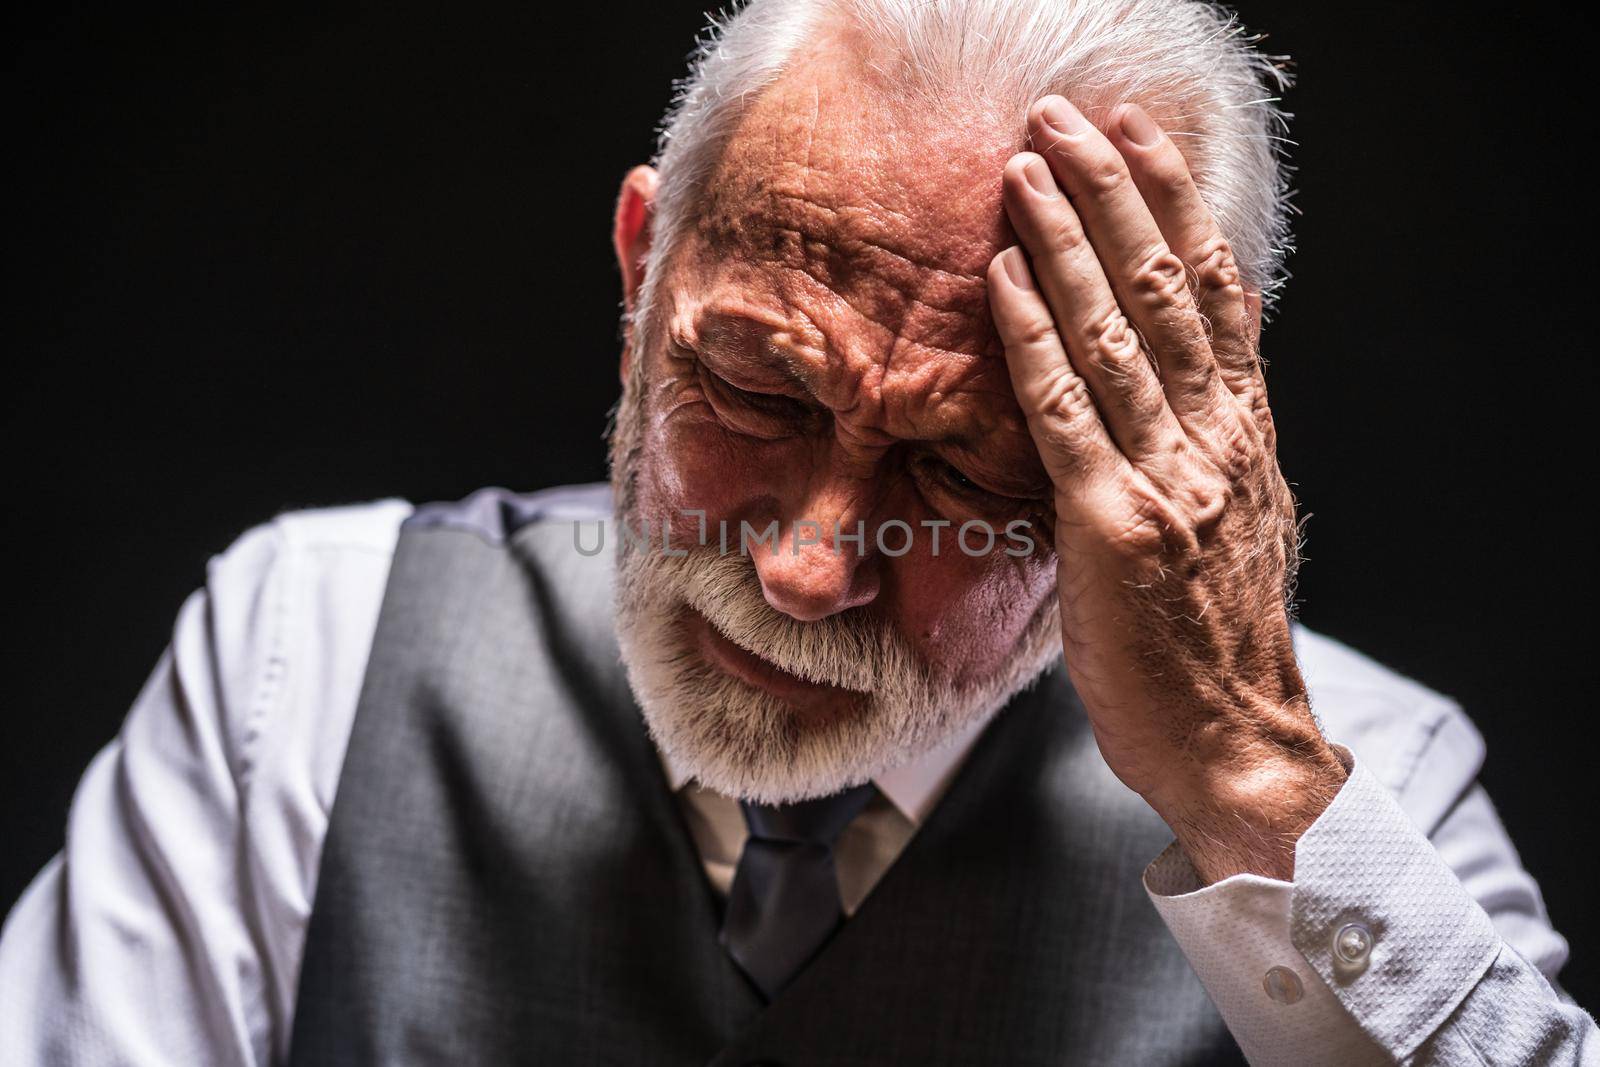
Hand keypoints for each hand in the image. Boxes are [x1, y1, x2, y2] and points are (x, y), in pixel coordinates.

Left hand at [985, 96, 1345, 882]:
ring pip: (1117, 335)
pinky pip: (1067, 415)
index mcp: (1243, 437)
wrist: (1235, 746)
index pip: (1215, 294)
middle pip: (1165, 290)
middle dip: (1113, 195)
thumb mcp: (1233, 522)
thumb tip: (1201, 363)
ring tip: (1025, 169)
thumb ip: (1212, 442)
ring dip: (1068, 241)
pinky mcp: (1114, 529)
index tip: (1142, 141)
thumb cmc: (1213, 643)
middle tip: (1067, 122)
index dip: (1179, 208)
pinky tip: (1007, 279)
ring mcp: (1168, 481)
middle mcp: (1216, 442)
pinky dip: (1036, 339)